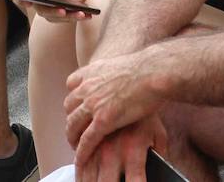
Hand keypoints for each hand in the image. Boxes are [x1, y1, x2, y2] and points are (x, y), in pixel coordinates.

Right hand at [24, 0, 97, 22]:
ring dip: (69, 17)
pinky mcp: (60, 17)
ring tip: (82, 13)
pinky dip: (77, 17)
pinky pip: (67, 19)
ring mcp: (48, 11)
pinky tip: (88, 15)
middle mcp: (38, 2)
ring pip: (56, 17)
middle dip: (52, 11)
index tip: (26, 0)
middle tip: (62, 10)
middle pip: (42, 9)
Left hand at [66, 55, 170, 170]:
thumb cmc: (145, 69)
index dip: (75, 98)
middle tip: (76, 129)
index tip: (79, 107)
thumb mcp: (118, 64)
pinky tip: (81, 159)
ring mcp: (93, 104)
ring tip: (75, 146)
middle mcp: (87, 87)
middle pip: (69, 107)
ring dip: (72, 137)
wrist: (154, 73)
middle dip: (72, 119)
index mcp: (90, 72)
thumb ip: (109, 73)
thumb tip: (115, 77)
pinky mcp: (103, 120)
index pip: (71, 85)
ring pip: (73, 124)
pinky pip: (86, 139)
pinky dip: (82, 151)